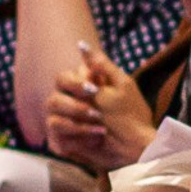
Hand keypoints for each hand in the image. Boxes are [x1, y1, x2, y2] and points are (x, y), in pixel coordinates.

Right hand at [43, 42, 157, 171]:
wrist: (137, 147)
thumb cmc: (132, 115)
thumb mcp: (122, 85)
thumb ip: (102, 65)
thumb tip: (82, 44)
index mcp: (81, 89)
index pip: (62, 78)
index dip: (75, 84)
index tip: (93, 90)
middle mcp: (69, 105)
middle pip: (53, 100)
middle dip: (76, 108)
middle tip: (97, 114)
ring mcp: (65, 125)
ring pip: (53, 120)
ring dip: (78, 126)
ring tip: (100, 130)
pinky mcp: (64, 143)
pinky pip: (58, 139)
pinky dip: (79, 139)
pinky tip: (96, 140)